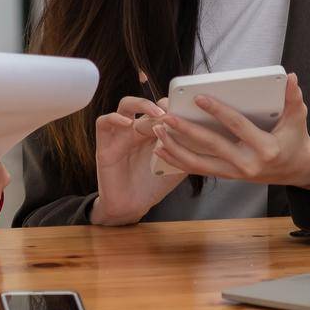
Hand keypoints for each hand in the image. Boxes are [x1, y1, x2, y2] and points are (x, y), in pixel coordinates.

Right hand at [89, 95, 187, 224]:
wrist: (132, 207)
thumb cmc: (153, 186)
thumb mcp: (176, 165)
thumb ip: (186, 149)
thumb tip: (206, 135)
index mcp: (152, 132)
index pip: (161, 108)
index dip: (172, 105)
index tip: (186, 109)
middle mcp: (136, 129)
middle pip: (145, 103)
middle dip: (160, 104)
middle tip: (173, 111)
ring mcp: (120, 135)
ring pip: (125, 105)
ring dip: (140, 104)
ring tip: (156, 113)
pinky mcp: (104, 144)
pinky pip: (102, 123)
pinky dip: (114, 118)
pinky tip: (128, 123)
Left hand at [150, 73, 309, 191]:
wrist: (295, 170)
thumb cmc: (294, 139)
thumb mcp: (298, 118)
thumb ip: (293, 98)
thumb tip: (292, 77)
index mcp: (266, 148)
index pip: (237, 127)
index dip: (218, 111)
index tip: (199, 98)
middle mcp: (248, 164)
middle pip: (212, 146)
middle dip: (187, 131)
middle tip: (167, 117)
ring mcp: (236, 173)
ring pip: (200, 163)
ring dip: (176, 148)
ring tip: (158, 131)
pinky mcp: (228, 176)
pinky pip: (199, 169)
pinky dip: (179, 160)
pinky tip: (161, 149)